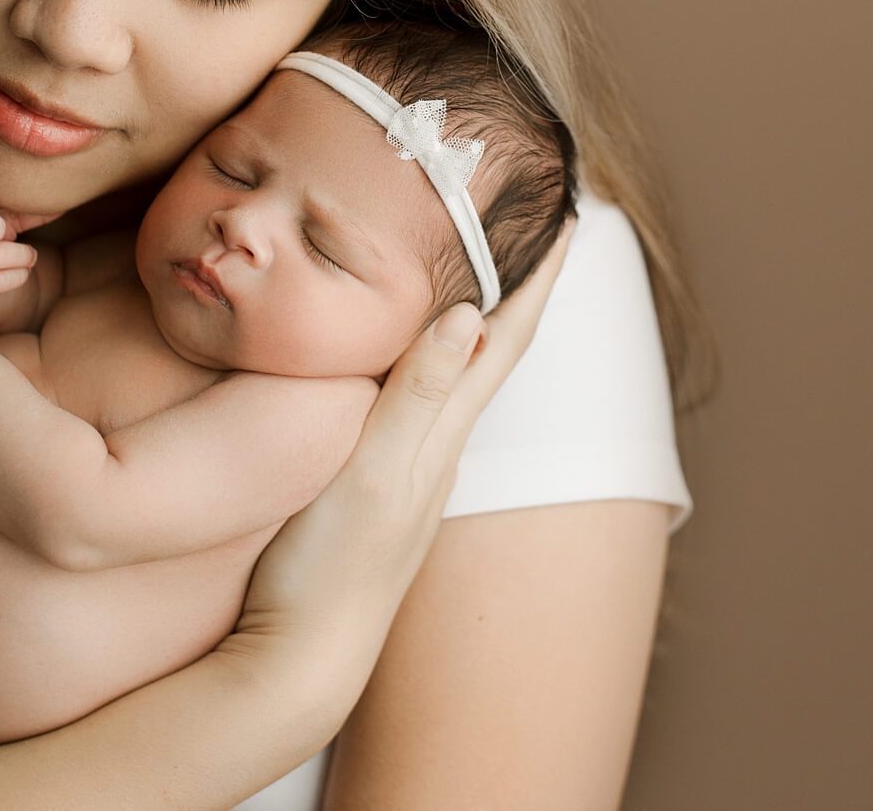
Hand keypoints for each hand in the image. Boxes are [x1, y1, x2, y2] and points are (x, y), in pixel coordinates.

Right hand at [234, 218, 576, 708]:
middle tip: (526, 222)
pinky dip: (421, 359)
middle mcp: (435, 446)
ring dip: (472, 317)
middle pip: (490, 348)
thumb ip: (414, 396)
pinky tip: (396, 360)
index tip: (571, 214)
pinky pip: (412, 402)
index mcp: (440, 433)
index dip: (539, 276)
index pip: (505, 338)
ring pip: (452, 375)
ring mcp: (407, 471)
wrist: (300, 659)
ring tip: (471, 269)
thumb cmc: (330, 570)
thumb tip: (471, 316)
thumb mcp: (371, 474)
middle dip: (512, 282)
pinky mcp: (373, 489)